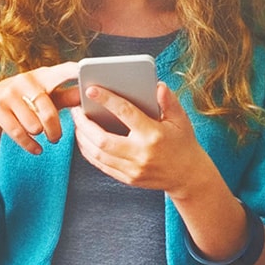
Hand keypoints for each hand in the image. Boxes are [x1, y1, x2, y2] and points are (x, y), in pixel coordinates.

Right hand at [0, 62, 79, 153]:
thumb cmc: (28, 101)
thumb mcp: (49, 96)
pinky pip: (18, 132)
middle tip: (57, 138)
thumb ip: (68, 96)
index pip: (64, 71)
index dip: (75, 72)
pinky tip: (37, 149)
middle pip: (49, 111)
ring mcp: (9, 92)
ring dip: (42, 135)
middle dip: (55, 130)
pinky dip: (30, 145)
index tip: (87, 72)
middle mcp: (26, 80)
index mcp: (44, 75)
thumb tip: (89, 96)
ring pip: (34, 125)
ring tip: (46, 138)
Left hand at [71, 81, 217, 194]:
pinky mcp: (128, 178)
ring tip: (78, 123)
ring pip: (97, 154)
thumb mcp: (181, 120)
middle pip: (102, 139)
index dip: (107, 100)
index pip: (126, 113)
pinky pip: (101, 165)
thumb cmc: (183, 143)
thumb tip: (158, 86)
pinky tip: (85, 140)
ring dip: (83, 138)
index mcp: (154, 135)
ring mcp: (133, 169)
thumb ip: (169, 102)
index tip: (91, 89)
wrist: (188, 176)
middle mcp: (141, 153)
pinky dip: (89, 152)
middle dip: (84, 123)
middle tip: (76, 110)